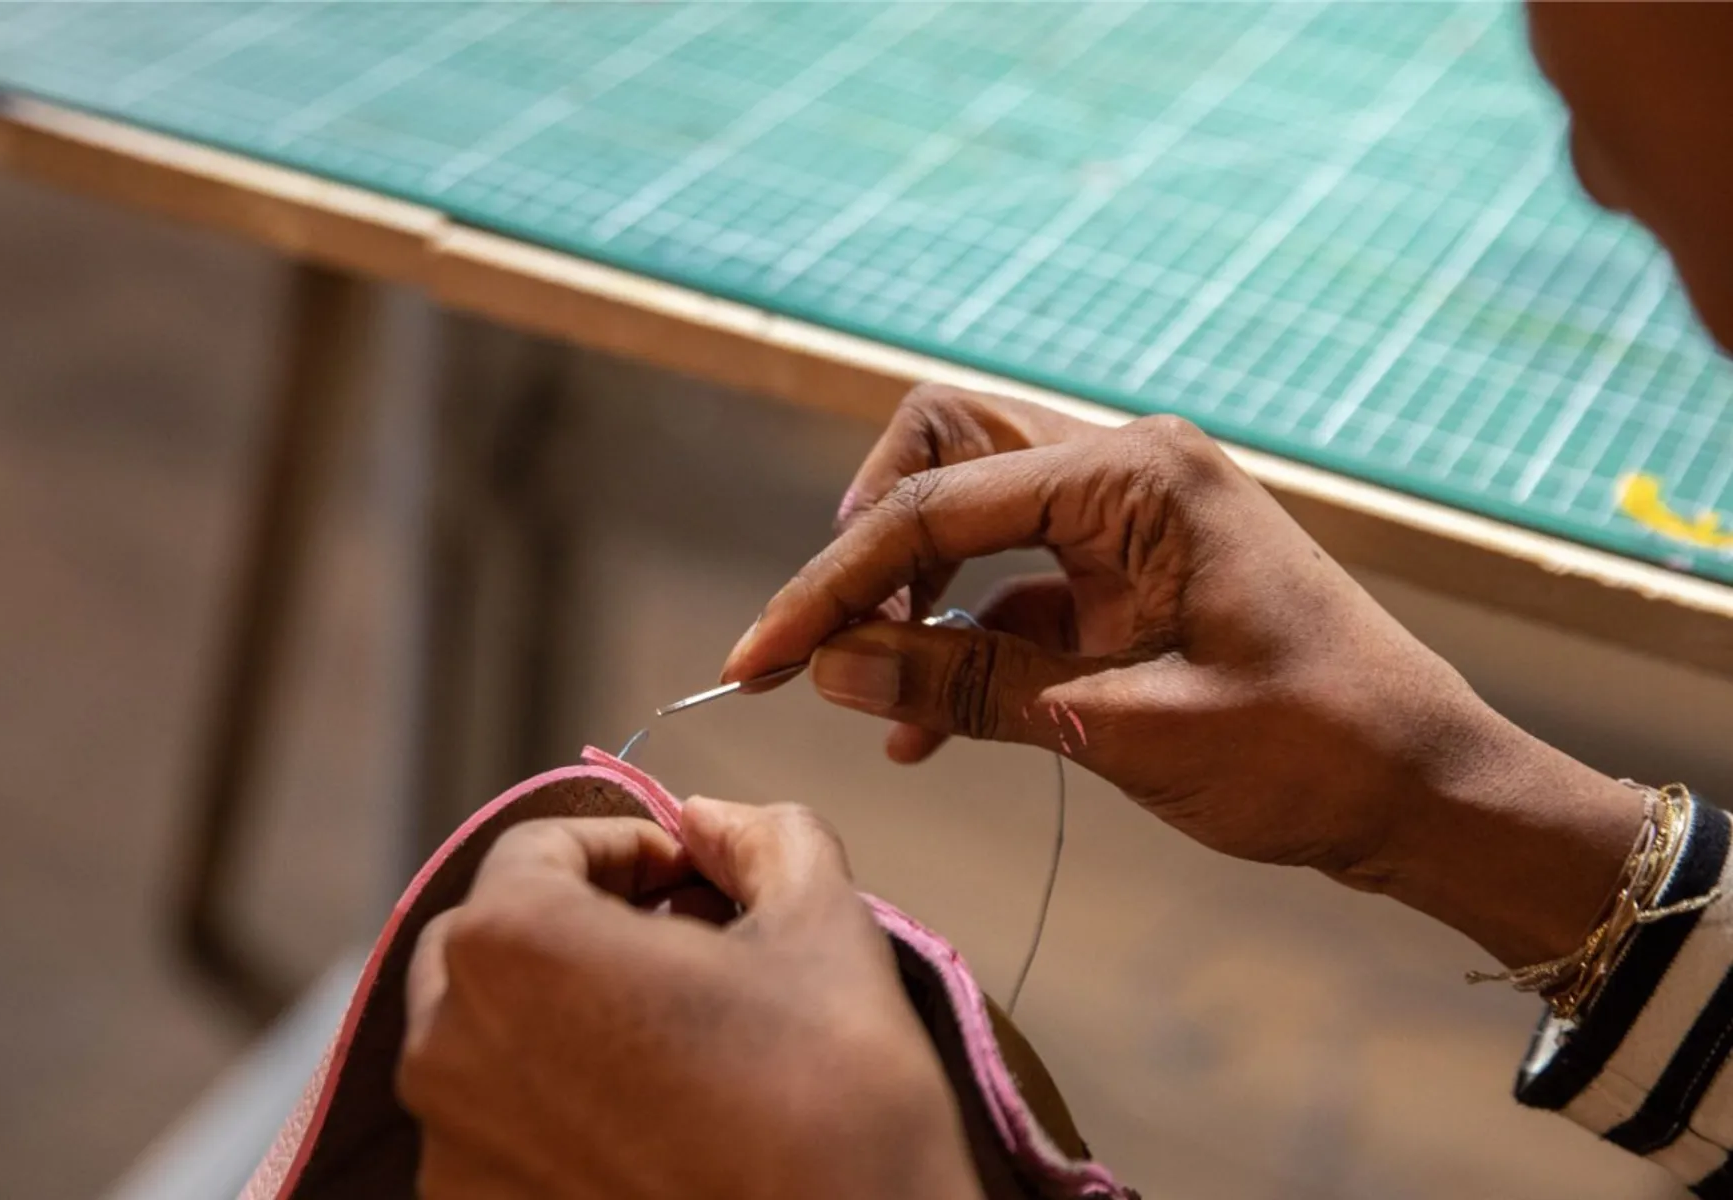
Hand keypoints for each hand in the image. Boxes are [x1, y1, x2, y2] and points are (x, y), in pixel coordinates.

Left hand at [398, 800, 982, 1199]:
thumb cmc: (834, 1092)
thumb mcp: (819, 918)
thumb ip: (758, 836)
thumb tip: (710, 822)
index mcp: (512, 946)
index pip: (540, 850)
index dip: (627, 847)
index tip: (694, 876)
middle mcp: (444, 1046)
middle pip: (494, 940)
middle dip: (582, 922)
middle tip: (684, 944)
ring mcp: (450, 1150)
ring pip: (484, 1037)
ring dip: (560, 1012)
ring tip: (669, 1034)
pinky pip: (492, 1130)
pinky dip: (551, 1104)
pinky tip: (648, 1117)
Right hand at [723, 385, 1642, 966]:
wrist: (1425, 792)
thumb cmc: (1310, 750)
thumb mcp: (1121, 726)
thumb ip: (969, 688)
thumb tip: (833, 672)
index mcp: (1136, 475)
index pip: (933, 505)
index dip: (833, 585)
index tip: (757, 657)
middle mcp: (1125, 468)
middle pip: (943, 450)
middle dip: (865, 544)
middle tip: (813, 645)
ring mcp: (1126, 518)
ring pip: (969, 513)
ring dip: (905, 593)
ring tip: (858, 692)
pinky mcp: (1126, 573)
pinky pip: (1010, 585)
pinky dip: (957, 641)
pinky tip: (920, 728)